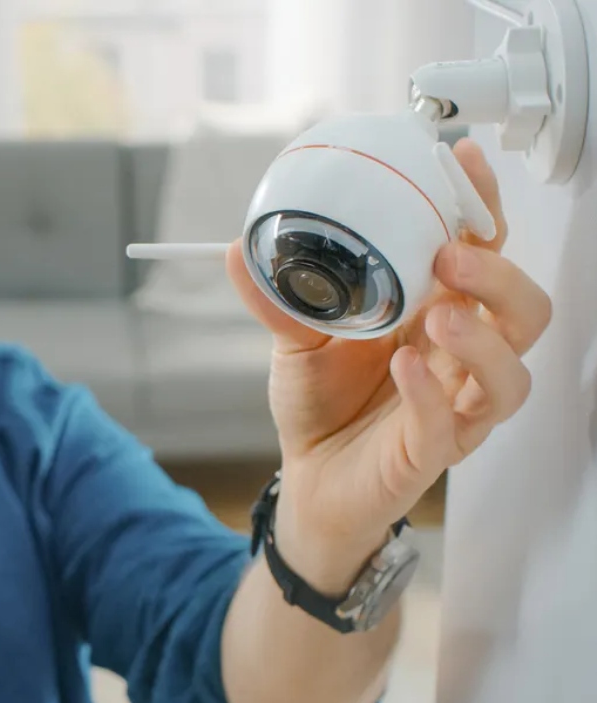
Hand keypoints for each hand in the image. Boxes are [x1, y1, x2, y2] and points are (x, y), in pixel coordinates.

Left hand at [227, 138, 550, 580]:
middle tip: (450, 256)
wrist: (306, 479)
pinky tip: (406, 368)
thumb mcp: (296, 341)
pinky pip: (450, 425)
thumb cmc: (320, 405)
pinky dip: (432, 395)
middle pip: (523, 310)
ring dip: (484, 338)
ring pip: (511, 373)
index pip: (484, 255)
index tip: (461, 162)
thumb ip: (278, 298)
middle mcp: (460, 358)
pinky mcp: (432, 452)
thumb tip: (239, 248)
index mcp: (436, 316)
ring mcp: (455, 407)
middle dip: (499, 276)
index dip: (483, 208)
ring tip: (441, 314)